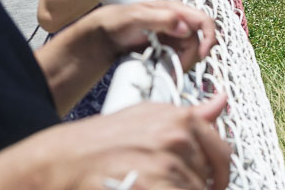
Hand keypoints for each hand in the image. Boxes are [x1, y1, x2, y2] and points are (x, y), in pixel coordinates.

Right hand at [0, 95, 230, 189]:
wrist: (61, 160)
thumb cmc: (100, 140)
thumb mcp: (147, 115)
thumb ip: (190, 114)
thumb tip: (222, 102)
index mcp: (181, 120)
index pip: (222, 153)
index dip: (219, 175)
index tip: (212, 184)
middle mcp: (176, 140)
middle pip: (206, 181)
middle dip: (192, 188)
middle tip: (166, 183)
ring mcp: (164, 167)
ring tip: (148, 185)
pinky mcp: (150, 187)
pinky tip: (142, 188)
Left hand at [92, 0, 216, 69]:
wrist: (104, 35)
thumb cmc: (117, 21)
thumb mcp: (135, 16)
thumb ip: (161, 18)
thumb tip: (184, 28)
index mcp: (175, 9)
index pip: (203, 20)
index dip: (209, 37)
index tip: (201, 54)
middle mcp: (178, 22)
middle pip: (199, 41)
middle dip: (190, 58)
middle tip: (175, 70)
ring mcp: (174, 35)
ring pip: (191, 52)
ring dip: (183, 64)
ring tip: (168, 71)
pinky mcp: (169, 48)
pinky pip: (180, 58)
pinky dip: (176, 66)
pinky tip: (165, 69)